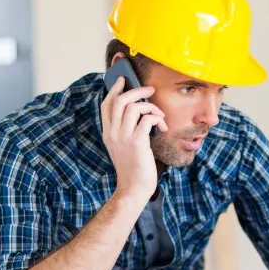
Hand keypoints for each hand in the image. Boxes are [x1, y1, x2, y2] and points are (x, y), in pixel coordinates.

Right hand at [100, 76, 168, 200]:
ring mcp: (123, 137)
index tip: (124, 80)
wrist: (133, 188)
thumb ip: (126, 131)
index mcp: (108, 133)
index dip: (114, 89)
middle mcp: (113, 133)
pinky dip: (157, 118)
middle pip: (119, 100)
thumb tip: (139, 113)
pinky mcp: (137, 142)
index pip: (106, 104)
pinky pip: (146, 119)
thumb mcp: (123, 147)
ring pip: (134, 107)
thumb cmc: (133, 169)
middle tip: (150, 90)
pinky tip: (161, 128)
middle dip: (136, 90)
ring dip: (151, 106)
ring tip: (160, 116)